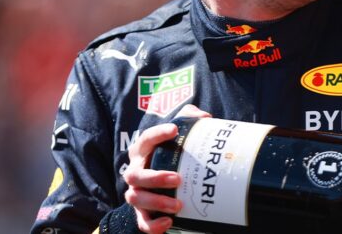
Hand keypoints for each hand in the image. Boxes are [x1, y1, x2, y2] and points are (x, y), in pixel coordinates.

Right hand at [123, 104, 210, 232]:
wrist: (163, 182)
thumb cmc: (172, 154)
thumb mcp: (181, 133)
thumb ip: (190, 119)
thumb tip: (205, 118)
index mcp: (143, 151)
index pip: (145, 140)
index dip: (157, 134)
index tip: (174, 130)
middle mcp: (136, 172)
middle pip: (135, 175)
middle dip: (155, 178)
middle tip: (177, 179)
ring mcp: (137, 193)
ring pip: (136, 198)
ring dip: (156, 202)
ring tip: (177, 205)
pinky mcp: (142, 213)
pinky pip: (142, 222)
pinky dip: (152, 225)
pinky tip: (169, 222)